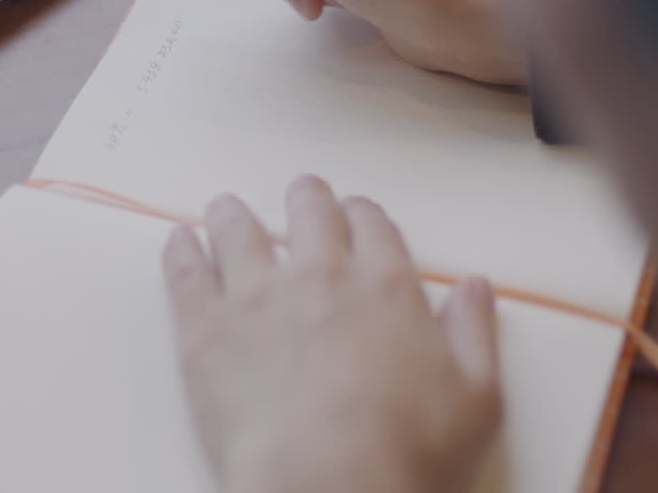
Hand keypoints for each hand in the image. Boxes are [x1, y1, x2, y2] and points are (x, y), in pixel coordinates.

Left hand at [162, 176, 501, 492]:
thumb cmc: (409, 453)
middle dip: (307, 200)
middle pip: (310, 215)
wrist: (330, 487)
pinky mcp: (206, 330)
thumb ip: (474, 332)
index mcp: (386, 287)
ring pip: (239, 231)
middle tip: (302, 195)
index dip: (365, 216)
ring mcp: (257, 297)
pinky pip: (186, 273)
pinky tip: (179, 239)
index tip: (357, 213)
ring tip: (227, 208)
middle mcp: (321, 276)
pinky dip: (181, 251)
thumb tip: (474, 287)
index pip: (374, 229)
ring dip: (235, 215)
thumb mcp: (478, 398)